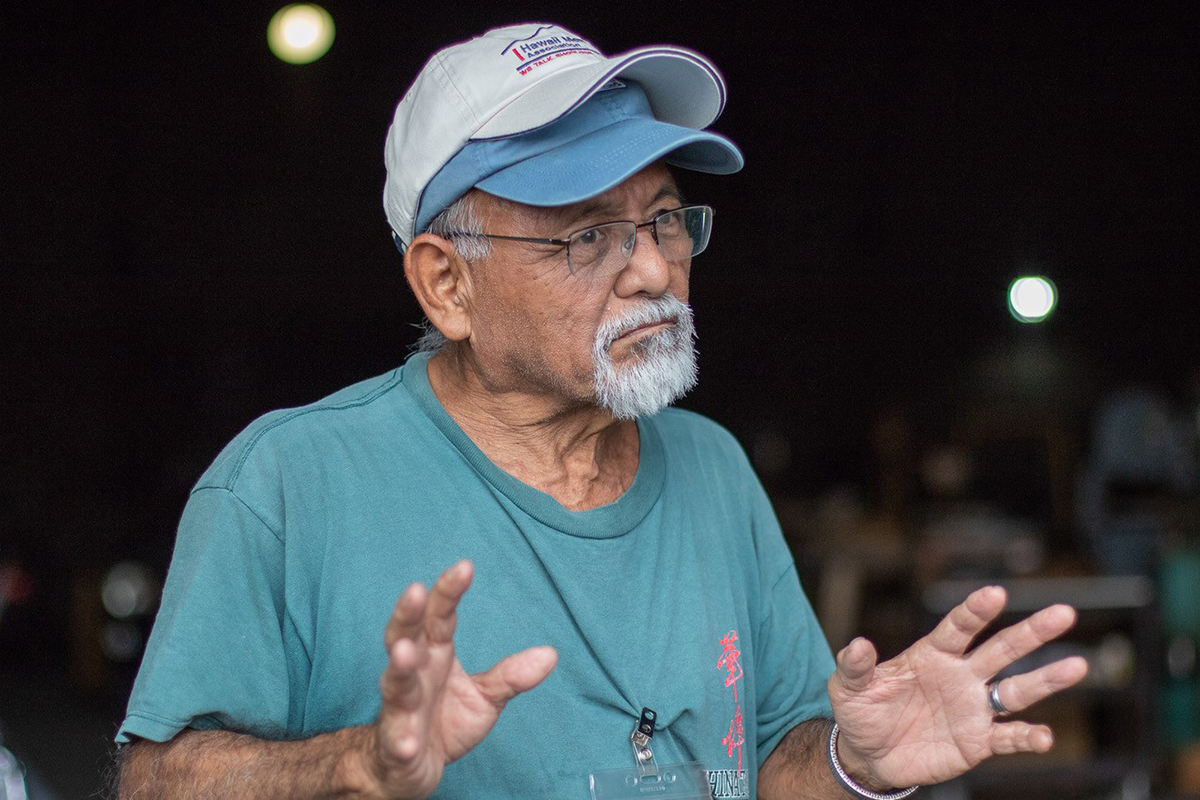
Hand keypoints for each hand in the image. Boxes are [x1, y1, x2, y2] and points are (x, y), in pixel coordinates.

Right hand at [360, 560, 557, 798]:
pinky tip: (409, 742)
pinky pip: (397, 741)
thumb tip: (550, 654)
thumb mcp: (484, 697)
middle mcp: (414, 674)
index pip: (439, 616)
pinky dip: (402, 740)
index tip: (465, 566)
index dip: (448, 592)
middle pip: (404, 636)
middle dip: (408, 614)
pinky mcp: (396, 744)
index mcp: (435, 654)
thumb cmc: (444, 722)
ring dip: (399, 667)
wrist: (409, 768)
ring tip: (405, 652)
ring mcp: (400, 708)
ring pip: (395, 682)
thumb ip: (511, 676)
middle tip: (413, 591)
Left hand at [828, 585, 1087, 790]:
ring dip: (1047, 679)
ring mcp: (974, 708)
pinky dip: (1028, 737)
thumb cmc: (861, 712)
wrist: (870, 756)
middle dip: (1032, 632)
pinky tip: (1045, 736)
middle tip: (1064, 613)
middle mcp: (961, 675)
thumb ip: (855, 665)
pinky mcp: (979, 741)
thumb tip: (859, 643)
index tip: (996, 593)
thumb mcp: (848, 687)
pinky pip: (1009, 737)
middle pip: (1002, 649)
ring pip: (1018, 689)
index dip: (976, 611)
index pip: (959, 627)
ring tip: (1077, 666)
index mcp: (932, 654)